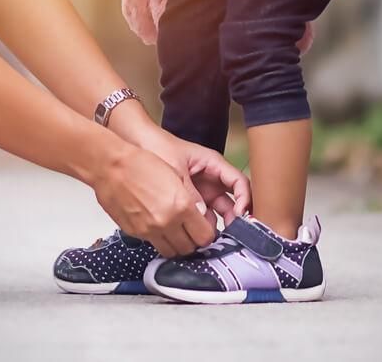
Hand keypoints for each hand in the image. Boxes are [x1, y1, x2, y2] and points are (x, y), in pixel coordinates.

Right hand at [91, 146, 214, 256]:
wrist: (110, 166)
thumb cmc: (140, 163)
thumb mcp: (176, 175)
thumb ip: (190, 200)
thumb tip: (199, 216)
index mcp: (181, 206)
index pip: (205, 236)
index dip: (207, 233)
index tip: (204, 228)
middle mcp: (166, 222)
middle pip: (189, 248)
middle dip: (192, 241)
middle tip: (190, 231)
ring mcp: (149, 230)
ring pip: (171, 252)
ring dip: (176, 244)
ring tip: (174, 231)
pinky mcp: (134, 233)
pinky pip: (153, 244)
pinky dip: (158, 239)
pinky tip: (156, 226)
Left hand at [136, 131, 250, 225]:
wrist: (137, 144)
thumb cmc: (158, 147)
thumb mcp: (175, 169)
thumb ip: (188, 191)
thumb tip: (199, 215)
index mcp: (213, 164)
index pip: (239, 182)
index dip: (244, 199)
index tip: (239, 214)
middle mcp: (211, 179)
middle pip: (233, 200)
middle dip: (234, 218)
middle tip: (230, 234)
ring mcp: (202, 190)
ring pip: (218, 211)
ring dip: (218, 224)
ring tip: (212, 239)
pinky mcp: (190, 201)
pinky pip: (201, 215)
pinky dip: (201, 226)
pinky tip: (197, 236)